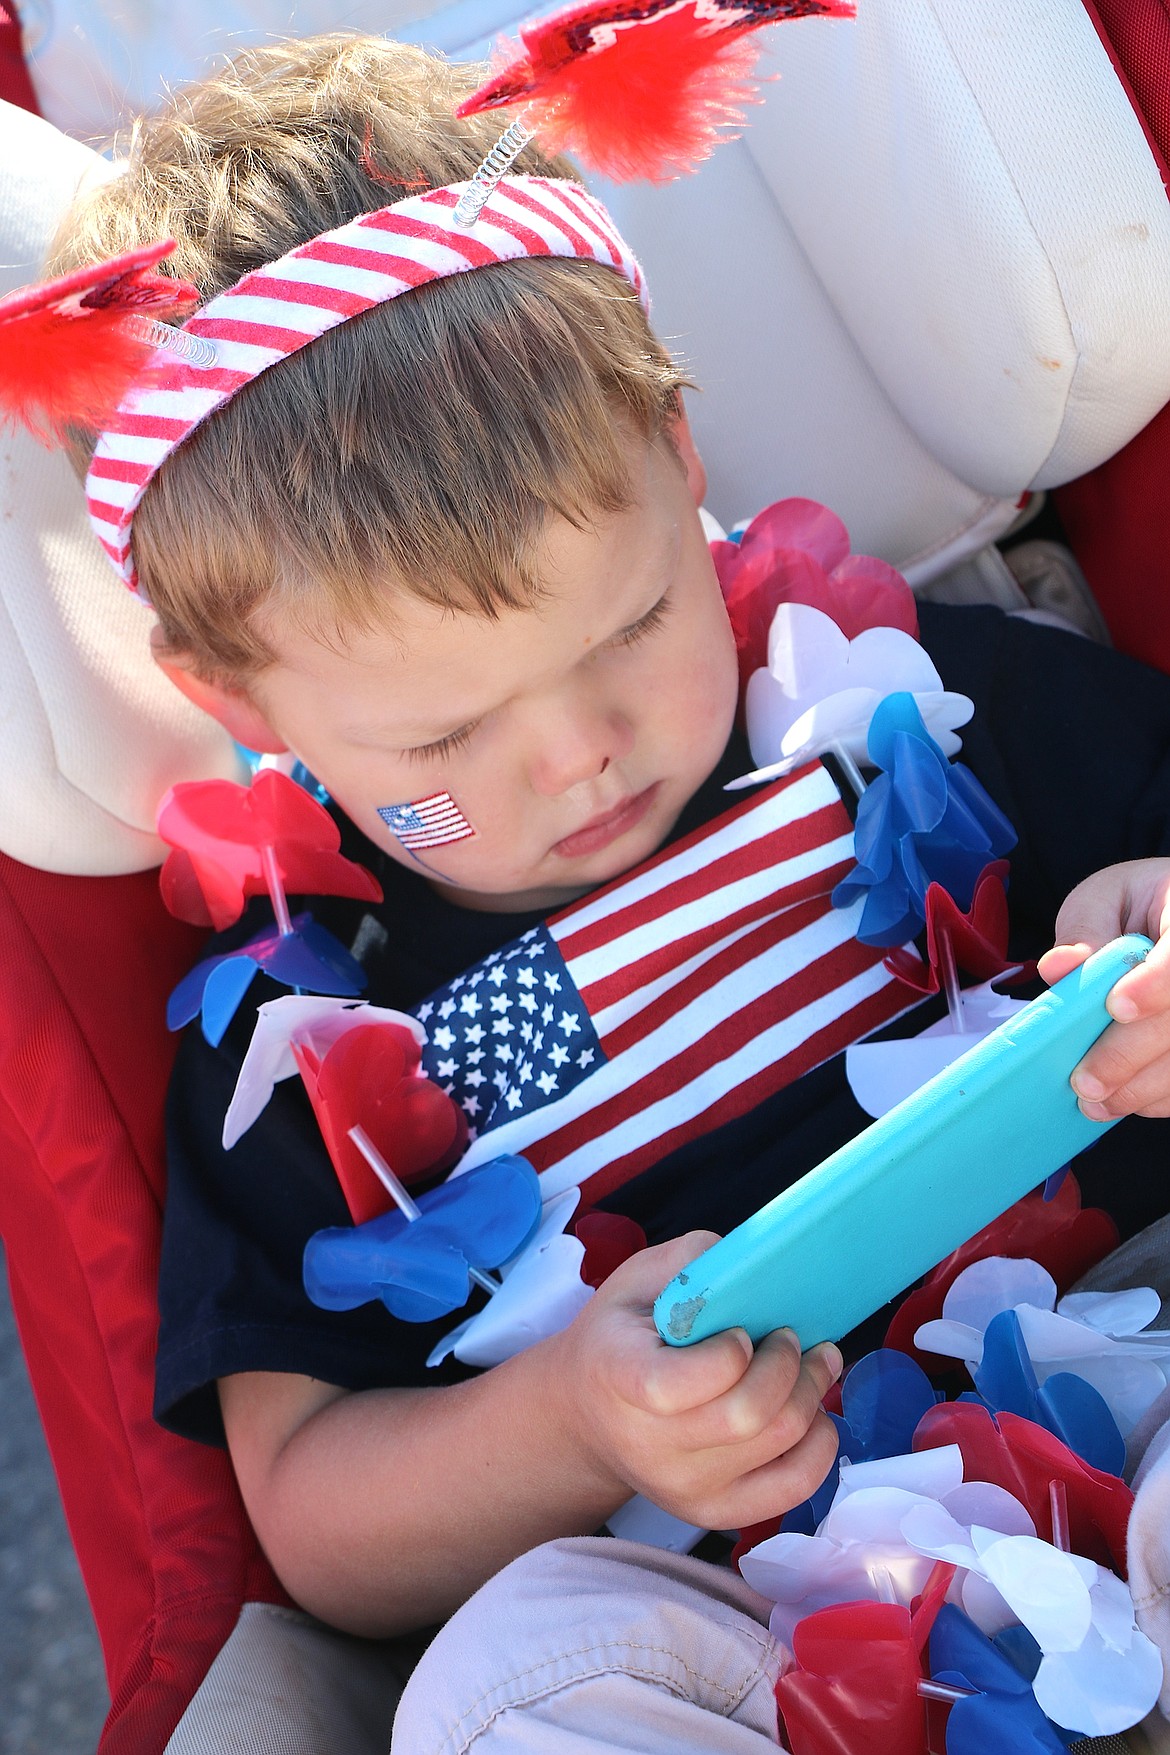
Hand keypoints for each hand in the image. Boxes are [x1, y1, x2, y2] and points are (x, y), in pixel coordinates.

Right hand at [553, 1231, 841, 1530]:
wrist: (590, 1414)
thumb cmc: (620, 1336)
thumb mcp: (636, 1281)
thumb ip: (693, 1262)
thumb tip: (757, 1265)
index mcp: (619, 1378)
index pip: (683, 1383)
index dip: (730, 1353)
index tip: (741, 1331)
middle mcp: (650, 1446)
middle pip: (748, 1416)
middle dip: (790, 1366)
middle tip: (793, 1338)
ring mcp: (684, 1488)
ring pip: (781, 1444)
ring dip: (813, 1394)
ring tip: (814, 1362)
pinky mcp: (716, 1512)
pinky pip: (793, 1488)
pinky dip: (820, 1444)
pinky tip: (812, 1412)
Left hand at [1037, 858, 1169, 1118]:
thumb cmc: (1137, 907)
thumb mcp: (1104, 898)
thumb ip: (1084, 927)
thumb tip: (1059, 967)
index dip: (1155, 983)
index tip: (1117, 1007)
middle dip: (1131, 1054)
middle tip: (1085, 1082)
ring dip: (1144, 1087)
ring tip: (1095, 1102)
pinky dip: (1160, 1096)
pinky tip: (1125, 1100)